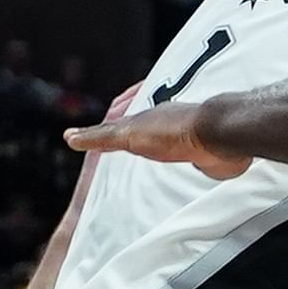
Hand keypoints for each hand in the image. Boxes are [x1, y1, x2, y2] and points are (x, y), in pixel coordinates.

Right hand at [65, 100, 250, 181]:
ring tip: (145, 165)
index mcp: (149, 114)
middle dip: (135, 134)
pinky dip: (179, 168)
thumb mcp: (128, 134)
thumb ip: (101, 136)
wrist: (218, 140)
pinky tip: (176, 177)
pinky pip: (187, 162)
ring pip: (167, 143)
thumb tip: (70, 137)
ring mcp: (187, 138)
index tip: (104, 128)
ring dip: (158, 151)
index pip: (125, 112)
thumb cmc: (175, 131)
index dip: (114, 118)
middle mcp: (168, 122)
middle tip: (122, 148)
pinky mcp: (202, 156)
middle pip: (147, 126)